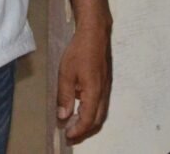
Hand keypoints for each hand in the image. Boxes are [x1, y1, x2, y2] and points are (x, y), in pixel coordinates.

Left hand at [57, 20, 110, 143]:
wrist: (95, 33)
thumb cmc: (79, 51)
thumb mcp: (66, 74)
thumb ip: (65, 96)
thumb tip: (64, 116)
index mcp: (94, 92)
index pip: (88, 119)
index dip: (78, 130)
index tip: (67, 135)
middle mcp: (104, 92)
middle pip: (98, 120)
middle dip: (85, 130)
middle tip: (71, 135)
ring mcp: (106, 87)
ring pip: (101, 112)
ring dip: (89, 122)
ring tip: (75, 125)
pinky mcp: (105, 82)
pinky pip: (101, 103)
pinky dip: (92, 112)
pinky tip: (80, 107)